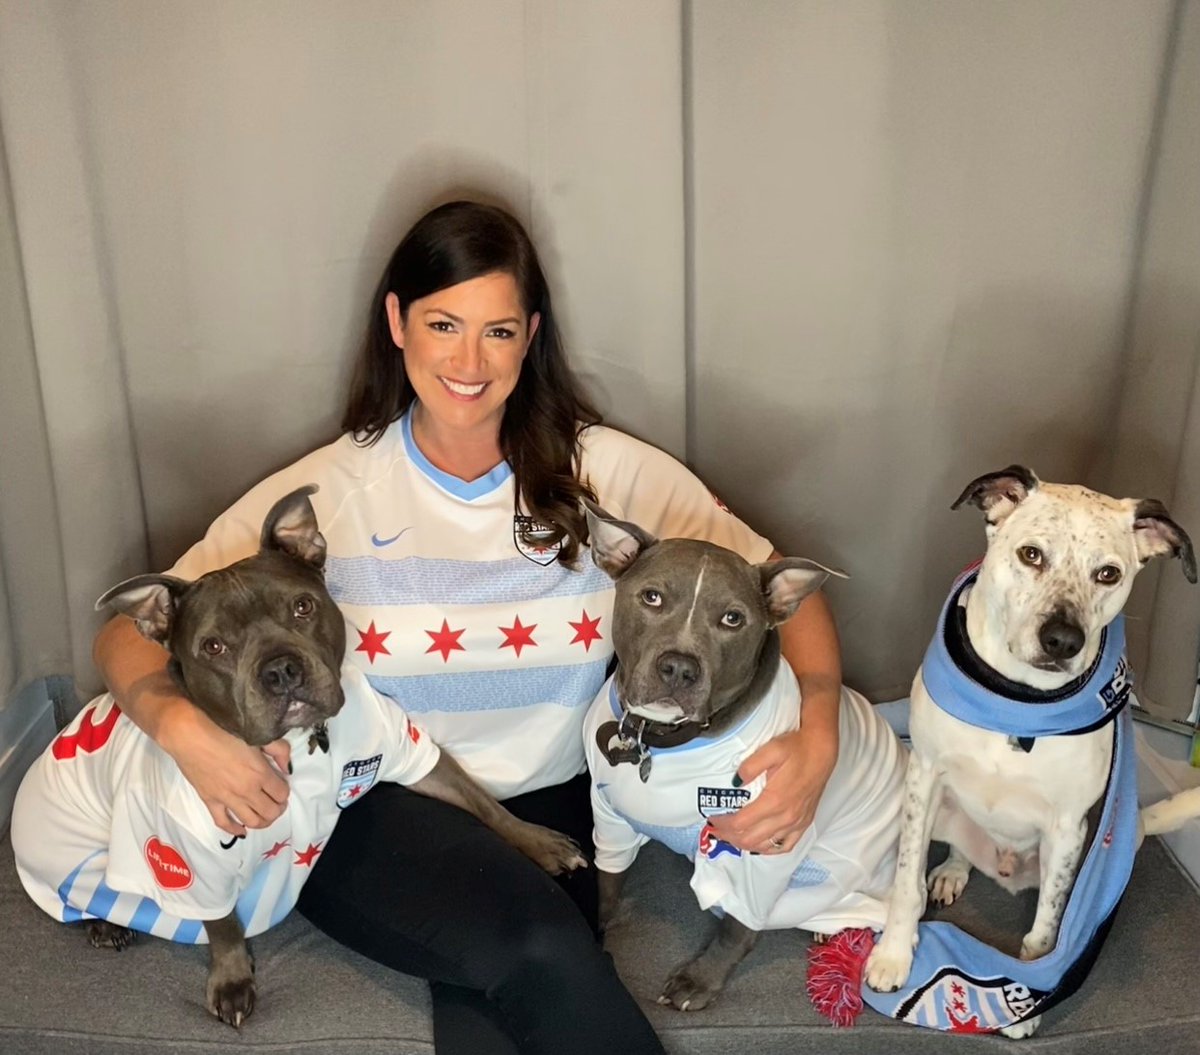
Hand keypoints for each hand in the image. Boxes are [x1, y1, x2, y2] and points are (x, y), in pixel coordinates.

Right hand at [162, 703, 290, 835]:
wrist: (190, 736)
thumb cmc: (225, 730)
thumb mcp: (259, 736)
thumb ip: (279, 751)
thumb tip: (287, 768)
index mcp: (260, 774)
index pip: (282, 793)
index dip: (285, 791)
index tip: (282, 786)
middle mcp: (246, 791)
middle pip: (270, 811)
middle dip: (278, 809)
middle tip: (277, 802)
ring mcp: (227, 799)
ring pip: (251, 821)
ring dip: (263, 822)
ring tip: (265, 814)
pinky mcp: (210, 801)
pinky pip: (223, 823)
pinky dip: (234, 829)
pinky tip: (241, 830)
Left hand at [707, 722, 837, 853]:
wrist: (822, 750)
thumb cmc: (796, 748)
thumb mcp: (770, 750)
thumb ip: (749, 767)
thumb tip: (735, 783)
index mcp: (774, 800)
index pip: (741, 823)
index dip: (722, 825)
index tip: (712, 819)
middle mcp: (786, 817)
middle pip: (750, 838)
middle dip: (729, 836)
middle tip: (716, 829)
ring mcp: (797, 822)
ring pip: (766, 845)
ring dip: (745, 844)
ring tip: (732, 836)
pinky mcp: (805, 822)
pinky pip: (786, 846)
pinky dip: (769, 849)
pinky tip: (759, 844)